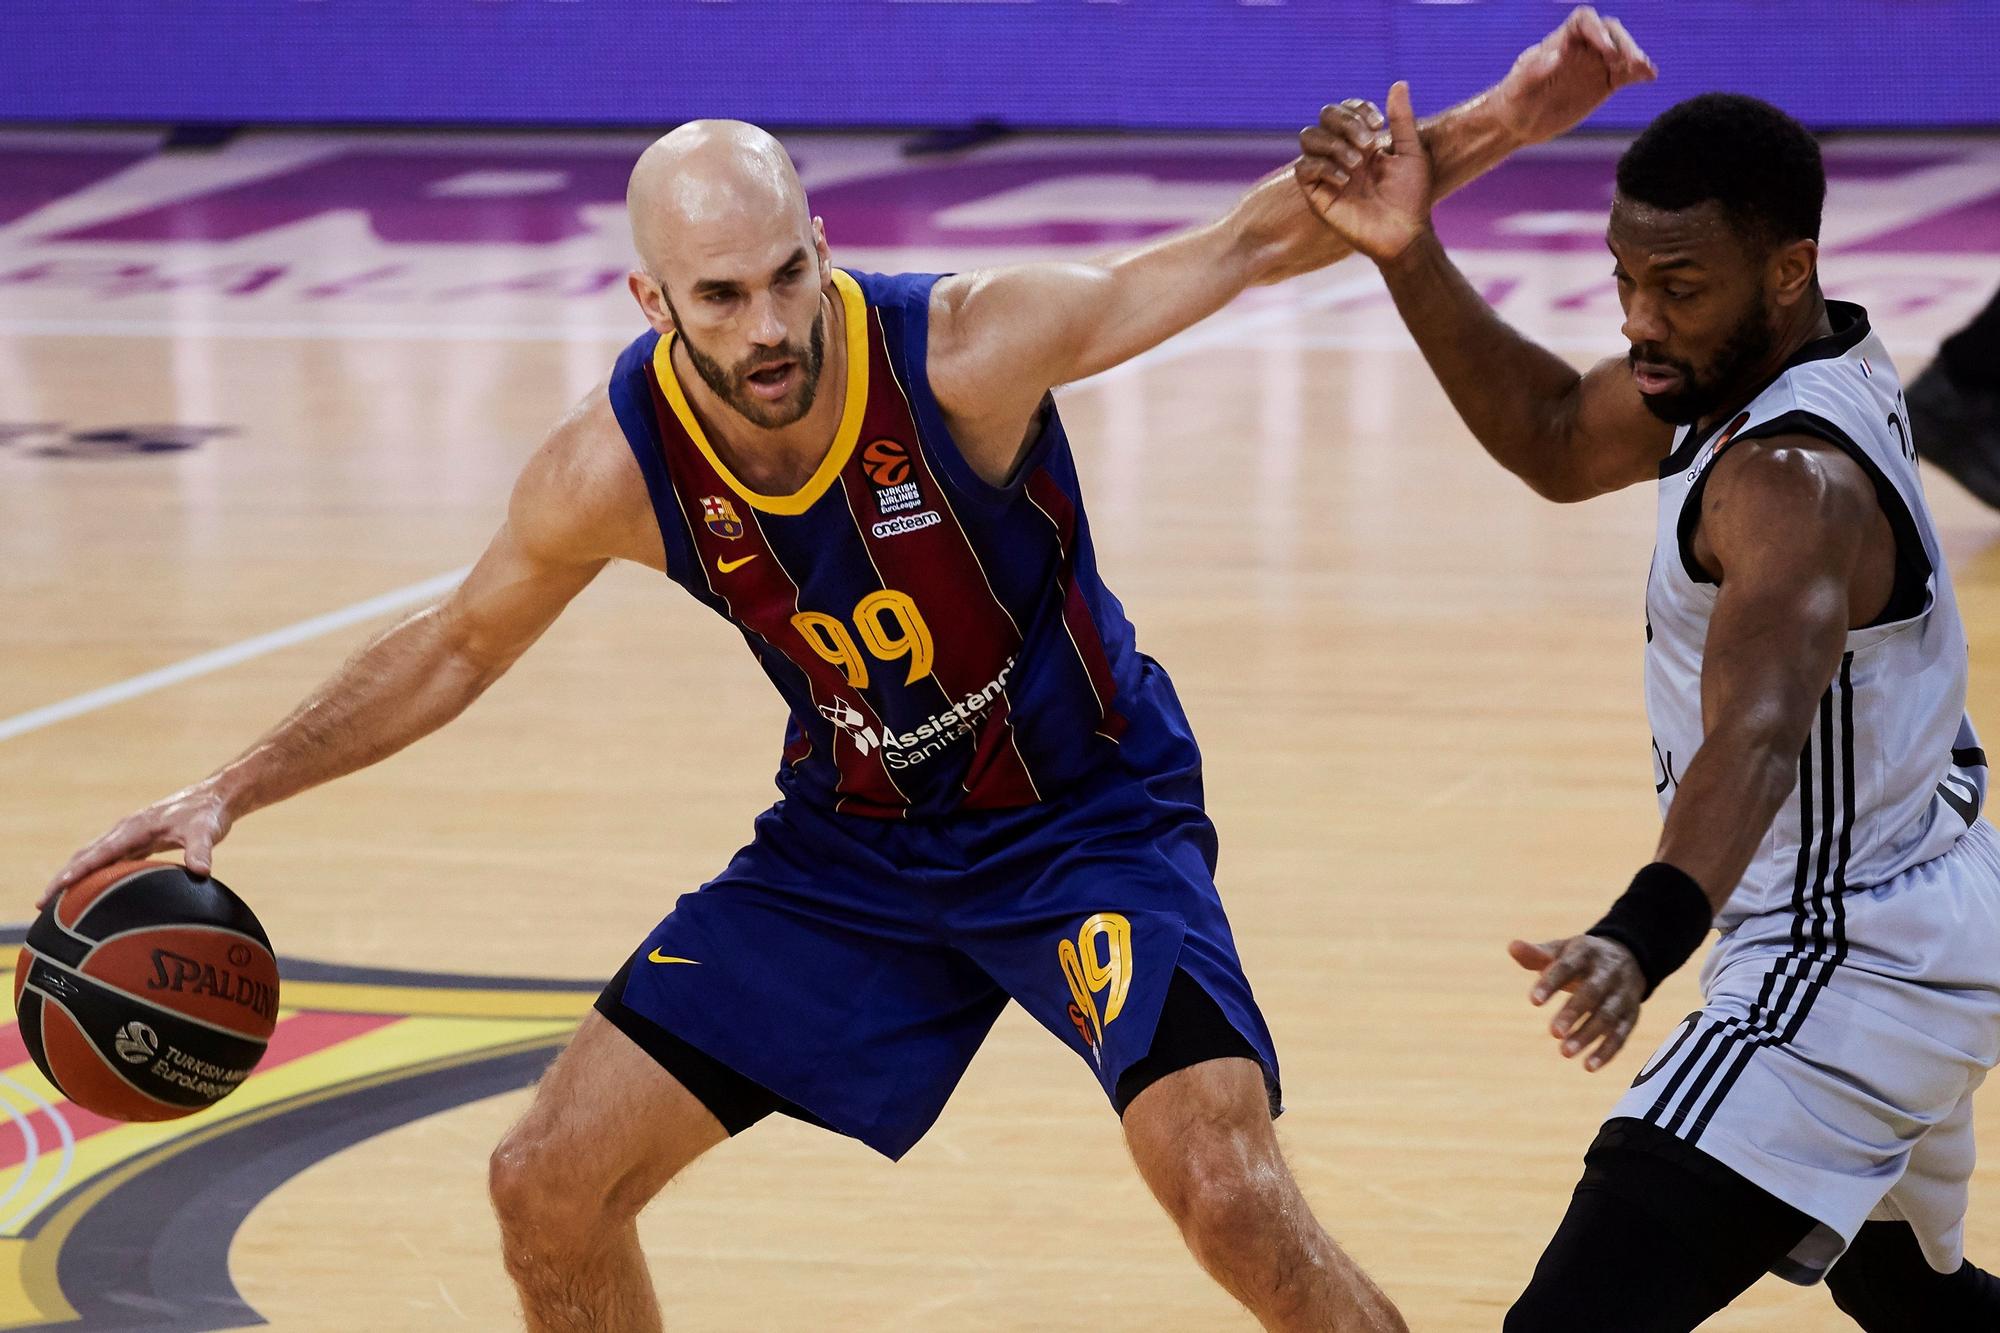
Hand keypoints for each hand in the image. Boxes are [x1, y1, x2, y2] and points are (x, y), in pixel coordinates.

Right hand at [40, 781, 233, 909]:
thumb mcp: (206, 832)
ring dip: (72, 877)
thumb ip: (201, 851)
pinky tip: (87, 891)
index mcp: (135, 828)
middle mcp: (125, 831)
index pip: (100, 852)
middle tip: (41, 904)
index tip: (58, 887)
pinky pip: (107, 859)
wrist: (214, 798)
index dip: (79, 871)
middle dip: (62, 878)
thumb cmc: (208, 814)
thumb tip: (201, 872)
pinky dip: (92, 873)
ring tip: (54, 903)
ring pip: (93, 857)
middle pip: (86, 855)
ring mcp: (129, 835)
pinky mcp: (137, 841)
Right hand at [1295, 81, 1430, 265]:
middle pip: (1324, 116)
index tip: (1379, 123)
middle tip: (1369, 144)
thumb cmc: (1411, 196)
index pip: (1346, 109)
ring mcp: (1326, 172)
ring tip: (1356, 163)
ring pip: (1309, 138)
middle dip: (1346, 123)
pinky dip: (1323, 168)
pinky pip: (1303, 169)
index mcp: (1361, 141)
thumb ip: (1401, 118)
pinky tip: (1345, 180)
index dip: (1358, 109)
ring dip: (1333, 144)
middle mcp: (1341, 152)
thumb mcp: (1411, 151)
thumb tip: (1398, 83)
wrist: (1402, 233)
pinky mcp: (1316, 194)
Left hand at [1490, 6, 1655, 146]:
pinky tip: (1649, 77)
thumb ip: (1535, 70)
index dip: (1597, 29)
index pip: (1583, 20)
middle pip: (1609, 32)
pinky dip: (1638, 73)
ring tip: (1642, 69)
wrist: (1519, 123)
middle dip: (1622, 44)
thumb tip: (1557, 55)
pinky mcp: (1604, 83)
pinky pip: (1626, 73)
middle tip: (1630, 62)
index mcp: (1560, 41)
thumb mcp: (1518, 88)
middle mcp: (1581, 48)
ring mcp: (1594, 64)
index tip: (1605, 50)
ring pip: (1622, 51)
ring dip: (1634, 57)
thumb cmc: (1513, 101)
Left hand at [1509, 933, 1644, 1070]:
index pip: (1567, 967)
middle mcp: (1608, 973)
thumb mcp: (1561, 950)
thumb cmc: (1581, 958)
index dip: (1551, 983)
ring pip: (1608, 1016)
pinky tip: (1588, 1066)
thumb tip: (1512, 947)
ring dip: (1588, 1035)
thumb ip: (1537, 954)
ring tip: (1564, 1052)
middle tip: (1553, 1032)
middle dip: (1573, 1012)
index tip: (1533, 1001)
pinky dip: (1607, 1051)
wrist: (1627, 957)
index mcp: (1587, 952)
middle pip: (1592, 992)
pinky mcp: (1631, 1015)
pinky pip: (1621, 1034)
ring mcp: (1622, 994)